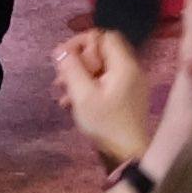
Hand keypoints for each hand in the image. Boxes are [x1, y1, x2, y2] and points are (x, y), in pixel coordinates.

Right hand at [60, 23, 161, 168]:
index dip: (82, 42)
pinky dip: (88, 87)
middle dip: (78, 60)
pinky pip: (105, 83)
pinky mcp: (126, 98)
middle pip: (102, 52)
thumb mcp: (83, 96)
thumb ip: (71, 69)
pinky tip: (70, 103)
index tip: (64, 57)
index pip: (104, 37)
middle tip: (61, 75)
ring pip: (101, 68)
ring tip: (61, 90)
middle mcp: (130, 70)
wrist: (127, 156)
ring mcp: (130, 85)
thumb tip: (60, 49)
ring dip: (80, 75)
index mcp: (124, 65)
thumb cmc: (106, 124)